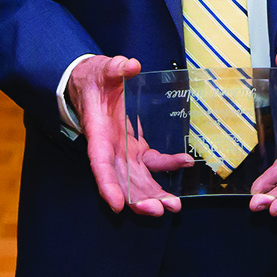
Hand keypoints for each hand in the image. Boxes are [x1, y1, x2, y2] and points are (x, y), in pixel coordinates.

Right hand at [68, 55, 185, 216]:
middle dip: (139, 199)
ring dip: (154, 195)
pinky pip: (152, 164)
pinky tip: (184, 163)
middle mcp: (110, 149)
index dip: (108, 186)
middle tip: (158, 210)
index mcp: (97, 135)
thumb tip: (130, 65)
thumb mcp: (102, 69)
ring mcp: (124, 152)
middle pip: (122, 182)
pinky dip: (167, 167)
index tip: (117, 205)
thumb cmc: (94, 79)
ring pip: (138, 181)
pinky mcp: (135, 149)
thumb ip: (114, 68)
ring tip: (174, 206)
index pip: (100, 165)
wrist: (91, 84)